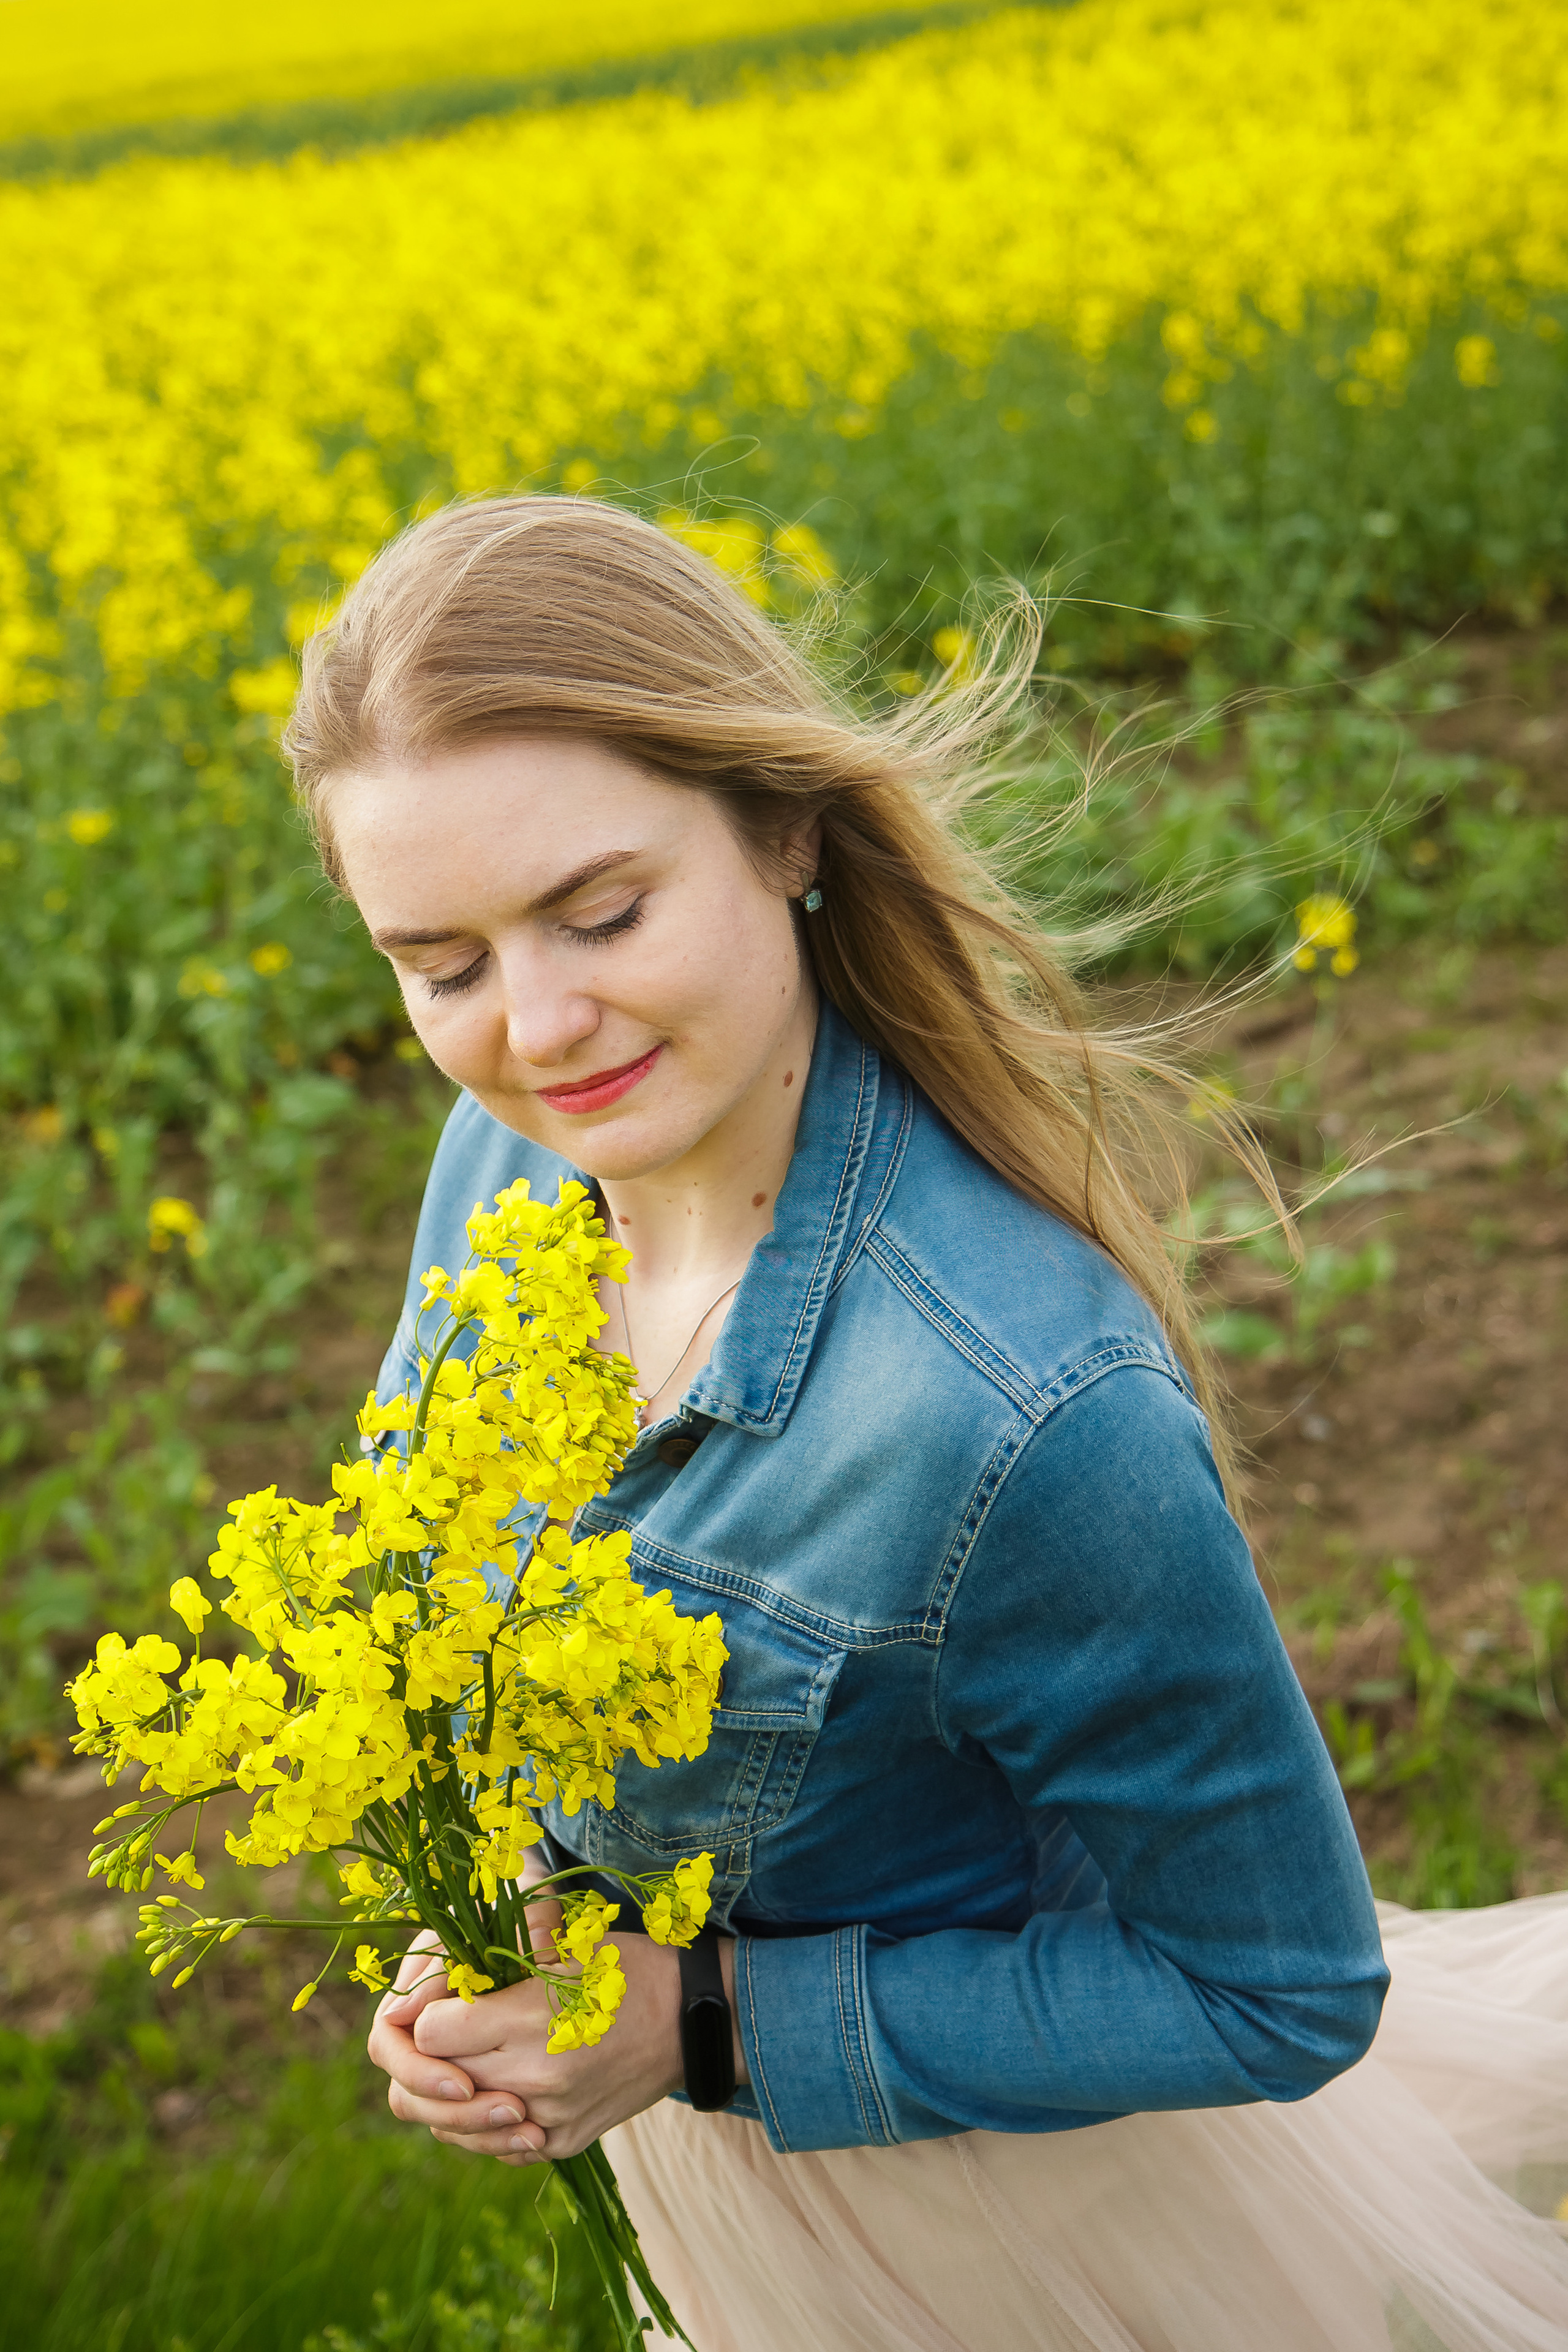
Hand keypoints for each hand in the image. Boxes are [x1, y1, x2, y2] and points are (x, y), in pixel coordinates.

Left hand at [367, 1912, 685, 2165]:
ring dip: (449, 2096)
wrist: (691, 2018)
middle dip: (429, 2057)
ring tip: (465, 2063)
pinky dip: (485, 2124)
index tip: (441, 2000)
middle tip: (446, 2032)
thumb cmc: (622, 1965)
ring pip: (456, 2126)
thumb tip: (423, 1999)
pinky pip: (496, 2148)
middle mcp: (535, 2076)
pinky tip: (497, 2091)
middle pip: (436, 2082)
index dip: (426, 2014)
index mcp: (531, 2016)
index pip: (431, 2034)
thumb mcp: (556, 1948)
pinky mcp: (563, 2142)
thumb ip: (489, 1974)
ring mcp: (549, 2118)